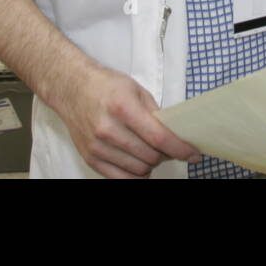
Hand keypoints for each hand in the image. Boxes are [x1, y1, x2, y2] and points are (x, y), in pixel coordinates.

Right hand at [56, 63, 200, 177]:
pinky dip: (136, 175)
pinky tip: (140, 164)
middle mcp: (108, 130)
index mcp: (123, 108)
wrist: (72, 89)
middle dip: (166, 154)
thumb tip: (175, 135)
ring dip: (151, 164)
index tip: (193, 154)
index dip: (180, 149)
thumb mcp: (137, 90)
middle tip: (168, 147)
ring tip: (151, 151)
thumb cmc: (106, 86)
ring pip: (138, 170)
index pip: (158, 137)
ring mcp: (97, 147)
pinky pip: (120, 178)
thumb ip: (155, 114)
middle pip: (150, 156)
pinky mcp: (90, 158)